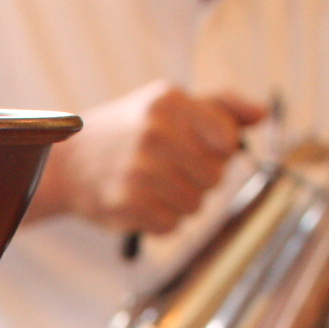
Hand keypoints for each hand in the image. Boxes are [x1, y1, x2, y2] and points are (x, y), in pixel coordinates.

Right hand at [30, 81, 266, 233]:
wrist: (67, 164)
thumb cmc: (127, 132)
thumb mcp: (168, 105)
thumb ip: (221, 106)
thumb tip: (262, 115)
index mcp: (170, 102)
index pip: (228, 141)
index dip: (217, 151)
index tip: (194, 148)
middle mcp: (155, 132)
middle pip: (215, 177)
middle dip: (198, 180)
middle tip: (167, 170)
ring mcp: (139, 169)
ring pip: (195, 205)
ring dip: (178, 202)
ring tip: (151, 186)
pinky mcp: (126, 203)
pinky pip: (171, 225)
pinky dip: (159, 220)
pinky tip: (139, 202)